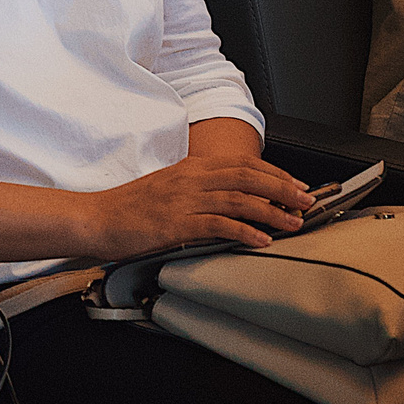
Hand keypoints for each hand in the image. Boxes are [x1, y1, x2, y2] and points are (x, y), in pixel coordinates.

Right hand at [84, 154, 313, 257]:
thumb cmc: (130, 208)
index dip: (274, 173)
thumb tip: (232, 199)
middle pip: (247, 176)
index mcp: (190, 167)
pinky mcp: (176, 223)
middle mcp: (190, 178)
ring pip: (239, 199)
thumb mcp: (168, 189)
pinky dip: (245, 232)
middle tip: (307, 201)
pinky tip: (261, 240)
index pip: (241, 163)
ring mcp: (183, 200)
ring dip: (271, 211)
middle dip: (282, 188)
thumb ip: (198, 190)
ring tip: (293, 223)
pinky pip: (219, 225)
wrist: (96, 218)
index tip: (295, 185)